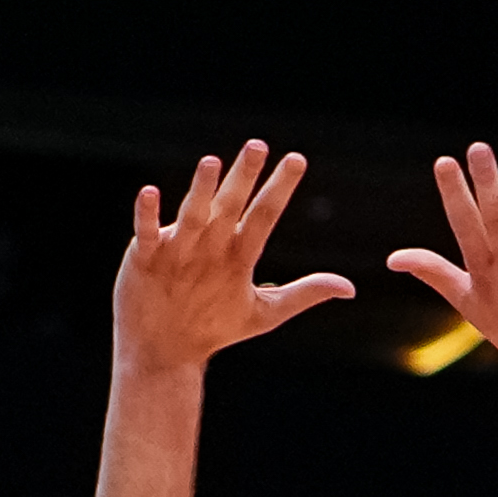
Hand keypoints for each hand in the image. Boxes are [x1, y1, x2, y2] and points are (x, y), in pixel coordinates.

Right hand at [110, 141, 353, 373]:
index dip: (280, 188)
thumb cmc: (214, 328)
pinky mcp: (147, 258)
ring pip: (194, 213)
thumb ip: (304, 293)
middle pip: (231, 205)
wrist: (165, 351)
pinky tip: (150, 193)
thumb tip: (351, 288)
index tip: (297, 160)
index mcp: (238, 252)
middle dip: (244, 176)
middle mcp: (210, 242)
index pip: (265, 214)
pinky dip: (148, 214)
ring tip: (211, 162)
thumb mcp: (265, 313)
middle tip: (258, 145)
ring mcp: (179, 248)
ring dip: (202, 189)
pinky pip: (147, 232)